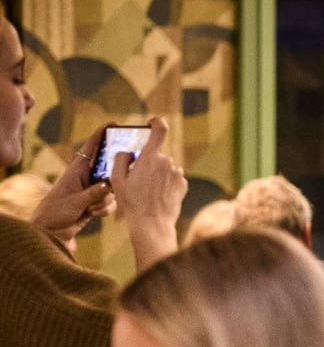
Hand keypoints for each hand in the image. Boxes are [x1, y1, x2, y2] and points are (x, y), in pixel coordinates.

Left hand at [33, 125, 114, 240]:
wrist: (52, 230)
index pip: (91, 147)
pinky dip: (105, 209)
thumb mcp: (75, 201)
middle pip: (109, 168)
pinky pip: (111, 202)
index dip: (101, 134)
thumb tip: (110, 185)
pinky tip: (93, 214)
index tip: (114, 123)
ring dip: (105, 201)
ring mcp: (93, 189)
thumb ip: (94, 193)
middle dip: (113, 179)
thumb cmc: (56, 210)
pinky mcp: (97, 202)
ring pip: (113, 189)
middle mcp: (87, 177)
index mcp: (77, 170)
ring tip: (92, 208)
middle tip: (111, 186)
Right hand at [110, 119, 185, 271]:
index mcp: (150, 157)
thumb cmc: (131, 201)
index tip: (152, 122)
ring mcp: (178, 173)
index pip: (159, 130)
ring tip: (147, 191)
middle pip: (157, 155)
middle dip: (148, 162)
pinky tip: (158, 195)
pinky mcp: (183, 184)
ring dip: (157, 174)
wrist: (151, 224)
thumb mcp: (116, 178)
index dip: (156, 123)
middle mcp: (168, 162)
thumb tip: (128, 152)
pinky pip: (172, 178)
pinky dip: (165, 183)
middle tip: (138, 180)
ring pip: (165, 167)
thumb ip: (121, 158)